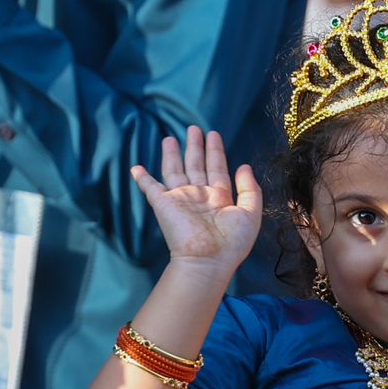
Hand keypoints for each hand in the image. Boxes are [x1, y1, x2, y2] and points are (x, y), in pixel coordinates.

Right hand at [131, 126, 261, 272]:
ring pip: (175, 171)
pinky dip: (143, 178)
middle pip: (196, 165)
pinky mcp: (164, 204)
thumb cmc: (231, 242)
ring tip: (170, 138)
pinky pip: (150, 188)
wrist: (207, 260)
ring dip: (172, 155)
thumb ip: (250, 189)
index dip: (215, 151)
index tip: (213, 135)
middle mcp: (199, 196)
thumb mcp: (251, 213)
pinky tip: (136, 168)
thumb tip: (244, 166)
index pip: (217, 169)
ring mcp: (181, 199)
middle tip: (193, 128)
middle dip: (195, 147)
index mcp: (219, 198)